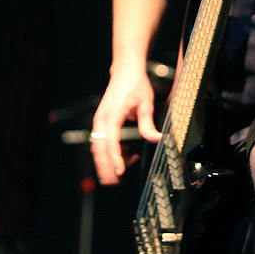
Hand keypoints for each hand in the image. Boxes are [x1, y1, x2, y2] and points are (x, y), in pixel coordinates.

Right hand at [90, 67, 160, 184]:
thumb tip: (156, 139)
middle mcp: (102, 119)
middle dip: (105, 167)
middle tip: (114, 181)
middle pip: (100, 148)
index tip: (120, 171)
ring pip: (98, 147)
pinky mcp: (101, 122)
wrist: (125, 71)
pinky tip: (122, 157)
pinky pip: (101, 141)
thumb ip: (148, 124)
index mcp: (113, 114)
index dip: (115, 158)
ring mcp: (100, 120)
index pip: (111, 141)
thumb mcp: (146, 104)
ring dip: (105, 161)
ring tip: (117, 174)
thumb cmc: (135, 85)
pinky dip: (109, 152)